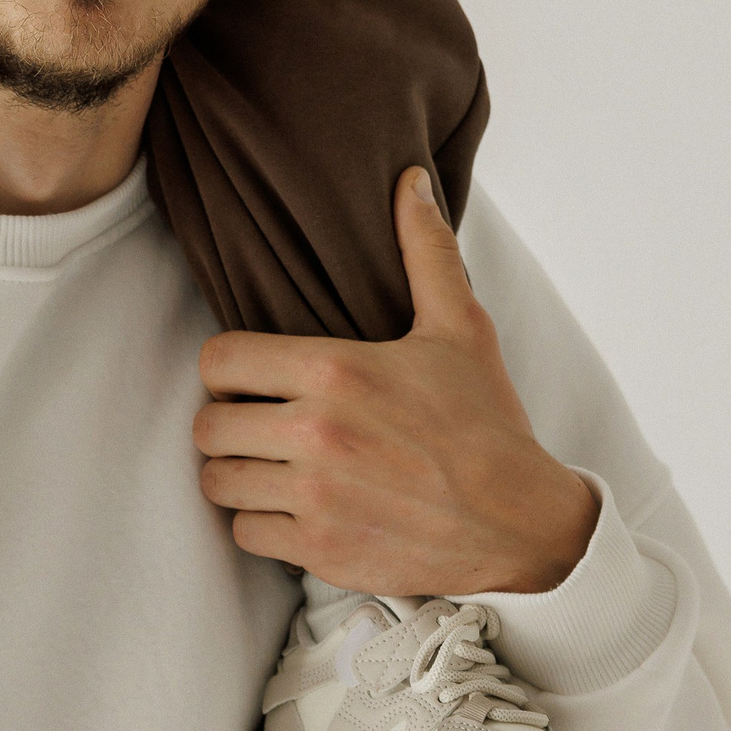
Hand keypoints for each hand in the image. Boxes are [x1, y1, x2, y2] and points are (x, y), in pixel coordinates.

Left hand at [192, 168, 597, 594]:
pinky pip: (245, 534)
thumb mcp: (460, 327)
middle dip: (228, 423)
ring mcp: (316, 497)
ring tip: (268, 465)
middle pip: (208, 426)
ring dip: (237, 475)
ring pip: (218, 483)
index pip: (219, 361)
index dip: (226, 369)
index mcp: (336, 371)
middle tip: (258, 424)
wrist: (522, 522)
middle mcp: (316, 434)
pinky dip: (260, 523)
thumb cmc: (486, 421)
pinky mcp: (321, 551)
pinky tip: (291, 507)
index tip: (251, 377)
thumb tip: (411, 180)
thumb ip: (425, 249)